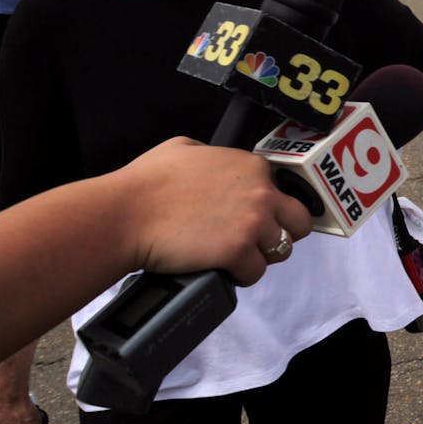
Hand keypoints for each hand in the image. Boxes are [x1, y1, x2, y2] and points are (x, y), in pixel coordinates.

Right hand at [116, 138, 312, 284]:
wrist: (124, 214)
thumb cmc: (145, 183)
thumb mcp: (183, 147)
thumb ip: (212, 153)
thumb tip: (214, 160)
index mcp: (252, 166)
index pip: (282, 191)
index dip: (267, 207)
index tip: (251, 217)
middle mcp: (261, 192)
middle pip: (299, 222)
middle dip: (280, 233)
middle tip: (254, 242)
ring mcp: (252, 223)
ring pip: (280, 250)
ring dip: (258, 256)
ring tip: (232, 257)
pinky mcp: (238, 251)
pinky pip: (255, 272)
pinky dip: (240, 276)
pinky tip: (221, 270)